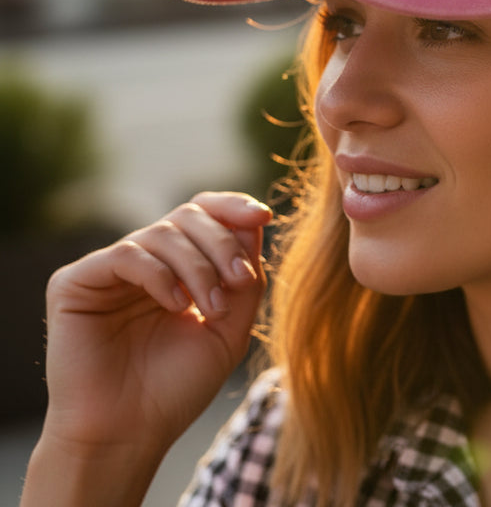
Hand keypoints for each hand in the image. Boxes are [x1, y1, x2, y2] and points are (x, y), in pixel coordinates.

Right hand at [38, 191, 271, 457]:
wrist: (129, 435)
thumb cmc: (177, 388)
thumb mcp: (230, 329)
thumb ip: (247, 279)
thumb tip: (254, 224)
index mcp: (177, 266)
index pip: (204, 214)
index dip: (233, 208)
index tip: (264, 217)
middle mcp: (143, 261)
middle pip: (189, 216)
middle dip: (223, 243)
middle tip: (241, 279)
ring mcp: (108, 270)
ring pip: (163, 233)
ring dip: (199, 267)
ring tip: (211, 309)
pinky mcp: (74, 283)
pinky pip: (126, 254)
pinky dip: (160, 274)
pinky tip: (175, 305)